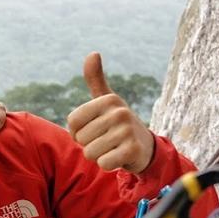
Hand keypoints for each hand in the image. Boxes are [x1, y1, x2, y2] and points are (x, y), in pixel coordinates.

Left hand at [67, 53, 154, 173]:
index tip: (94, 129)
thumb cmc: (117, 123)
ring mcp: (127, 131)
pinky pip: (103, 163)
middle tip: (106, 140)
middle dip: (89, 145)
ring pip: (90, 153)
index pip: (72, 122)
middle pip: (81, 139)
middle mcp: (119, 112)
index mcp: (108, 99)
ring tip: (112, 148)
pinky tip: (119, 157)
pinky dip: (108, 164)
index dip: (77, 131)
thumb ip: (95, 79)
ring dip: (98, 155)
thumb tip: (92, 53)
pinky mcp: (133, 150)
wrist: (145, 148)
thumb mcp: (106, 101)